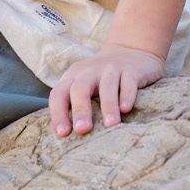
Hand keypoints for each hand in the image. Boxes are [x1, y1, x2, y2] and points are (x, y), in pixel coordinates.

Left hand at [49, 44, 166, 135]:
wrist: (131, 52)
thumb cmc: (101, 80)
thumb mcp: (84, 86)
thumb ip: (74, 105)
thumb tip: (66, 137)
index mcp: (73, 77)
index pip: (59, 94)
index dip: (58, 113)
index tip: (63, 133)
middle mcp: (89, 71)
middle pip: (80, 88)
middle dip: (80, 110)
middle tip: (82, 130)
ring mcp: (111, 68)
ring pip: (107, 86)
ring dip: (108, 105)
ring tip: (110, 125)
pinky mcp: (131, 70)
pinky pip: (128, 82)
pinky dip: (127, 96)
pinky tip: (126, 109)